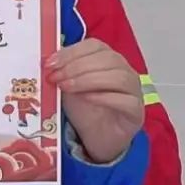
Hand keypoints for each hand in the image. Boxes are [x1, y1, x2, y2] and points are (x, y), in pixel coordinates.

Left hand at [45, 39, 144, 164]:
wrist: (97, 138)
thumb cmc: (85, 108)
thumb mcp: (69, 86)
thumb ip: (63, 72)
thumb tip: (48, 61)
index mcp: (108, 58)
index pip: (94, 46)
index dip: (71, 52)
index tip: (50, 63)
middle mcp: (125, 70)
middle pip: (107, 58)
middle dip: (77, 66)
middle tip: (57, 77)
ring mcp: (134, 90)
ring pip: (119, 77)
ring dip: (89, 80)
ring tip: (67, 87)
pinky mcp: (136, 112)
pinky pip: (126, 101)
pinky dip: (105, 97)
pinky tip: (87, 99)